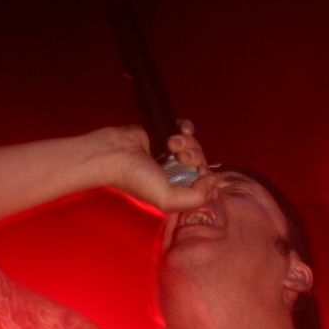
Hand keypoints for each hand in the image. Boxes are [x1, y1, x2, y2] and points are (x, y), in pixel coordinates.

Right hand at [88, 122, 212, 213]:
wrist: (115, 153)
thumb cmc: (135, 179)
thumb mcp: (167, 200)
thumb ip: (196, 198)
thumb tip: (213, 182)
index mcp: (177, 192)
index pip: (204, 185)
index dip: (206, 177)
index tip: (196, 174)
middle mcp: (176, 174)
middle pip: (201, 162)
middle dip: (195, 157)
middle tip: (180, 157)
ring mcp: (172, 155)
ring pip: (195, 145)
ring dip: (188, 142)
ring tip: (171, 144)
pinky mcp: (166, 135)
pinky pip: (187, 130)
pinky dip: (186, 128)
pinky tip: (177, 132)